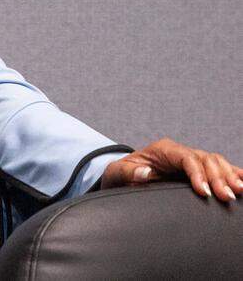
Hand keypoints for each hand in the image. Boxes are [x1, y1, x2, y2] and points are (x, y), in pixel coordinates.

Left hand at [101, 138, 242, 202]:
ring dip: (228, 176)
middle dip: (218, 178)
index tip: (204, 192)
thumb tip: (144, 173)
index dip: (198, 174)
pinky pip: (218, 168)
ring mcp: (189, 159)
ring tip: (239, 191)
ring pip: (215, 162)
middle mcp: (179, 152)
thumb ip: (128, 172)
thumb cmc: (121, 174)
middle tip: (227, 196)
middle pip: (205, 159)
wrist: (123, 176)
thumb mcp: (116, 173)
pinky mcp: (196, 169)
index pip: (186, 158)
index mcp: (163, 150)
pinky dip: (231, 173)